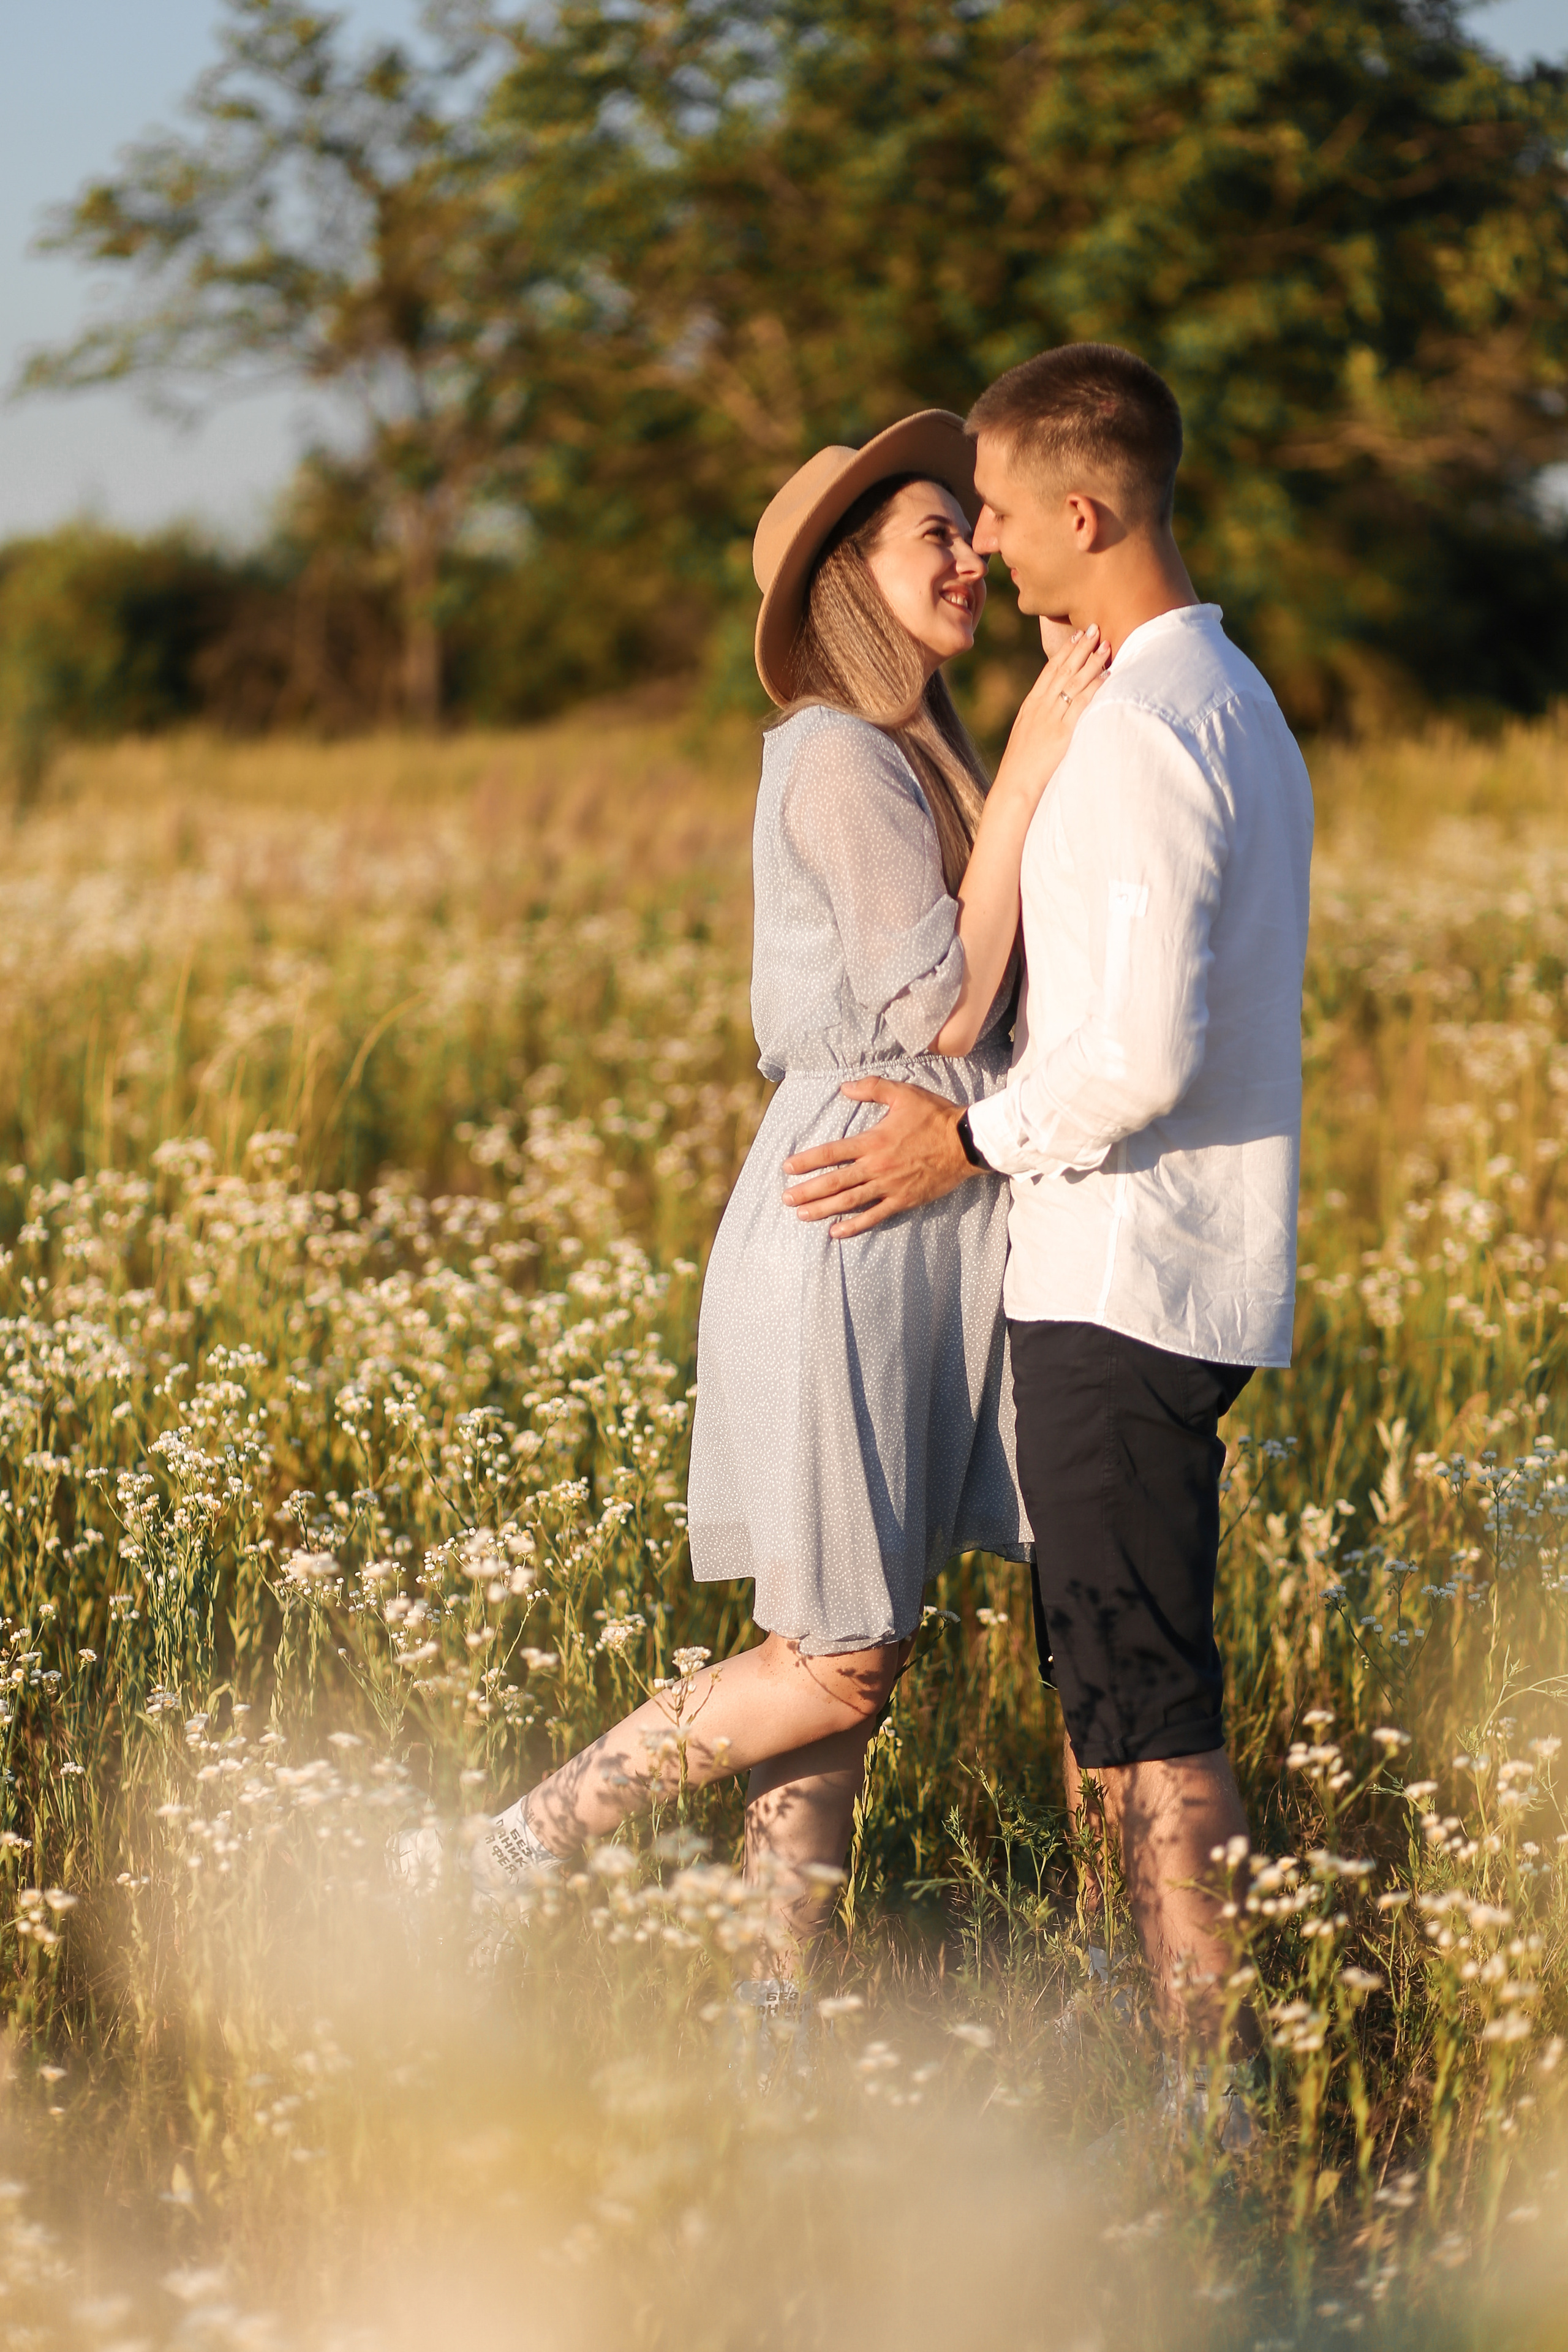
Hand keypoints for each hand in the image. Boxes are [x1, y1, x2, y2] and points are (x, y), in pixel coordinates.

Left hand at [781, 1077, 977, 1236]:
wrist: (967, 1142)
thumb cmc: (935, 1115)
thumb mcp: (903, 1093)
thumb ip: (871, 1088)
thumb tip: (843, 1087)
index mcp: (873, 1141)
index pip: (831, 1153)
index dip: (807, 1161)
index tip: (787, 1167)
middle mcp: (877, 1166)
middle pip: (835, 1181)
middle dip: (807, 1191)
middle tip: (786, 1198)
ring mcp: (890, 1186)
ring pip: (850, 1201)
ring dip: (823, 1209)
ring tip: (801, 1215)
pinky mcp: (904, 1200)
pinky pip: (875, 1216)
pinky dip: (854, 1226)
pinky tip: (836, 1232)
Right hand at [990, 621, 1110, 809]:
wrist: (1014, 787)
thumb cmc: (1022, 767)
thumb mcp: (1027, 736)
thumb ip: (1041, 720)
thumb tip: (1055, 711)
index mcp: (1031, 706)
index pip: (1049, 671)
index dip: (1064, 652)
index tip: (1076, 636)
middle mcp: (1041, 708)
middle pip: (1063, 670)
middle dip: (1080, 648)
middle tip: (1095, 629)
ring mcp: (1051, 719)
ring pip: (1074, 682)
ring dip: (1091, 662)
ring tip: (1106, 645)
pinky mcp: (1063, 733)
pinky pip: (1082, 704)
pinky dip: (1095, 687)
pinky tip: (1107, 675)